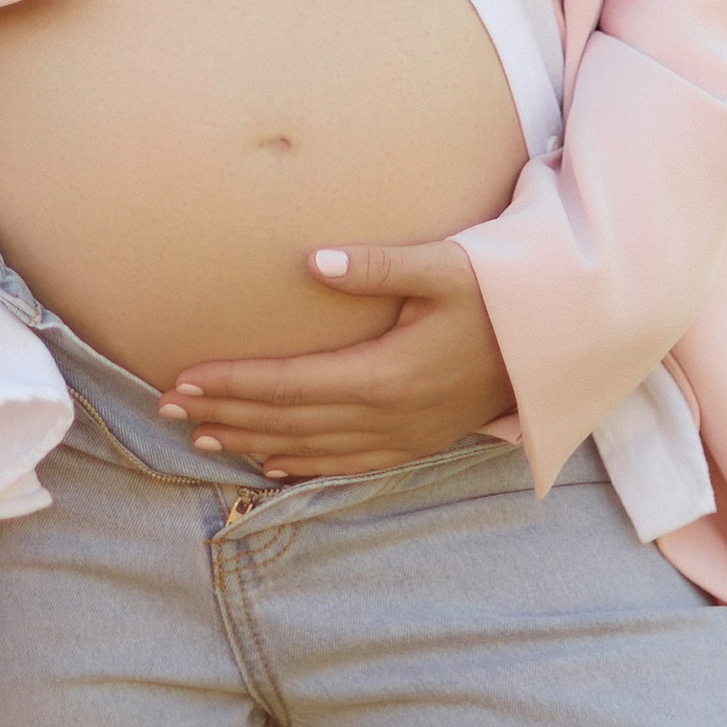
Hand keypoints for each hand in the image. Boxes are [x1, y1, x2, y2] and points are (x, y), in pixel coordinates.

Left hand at [158, 241, 514, 475]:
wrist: (560, 342)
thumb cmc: (501, 293)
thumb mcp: (447, 267)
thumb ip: (380, 265)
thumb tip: (315, 262)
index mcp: (386, 375)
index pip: (290, 385)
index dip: (233, 384)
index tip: (183, 379)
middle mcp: (388, 416)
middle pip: (288, 422)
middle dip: (224, 415)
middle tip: (166, 408)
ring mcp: (404, 437)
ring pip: (310, 448)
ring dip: (251, 442)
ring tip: (200, 437)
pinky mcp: (417, 442)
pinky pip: (346, 464)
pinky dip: (302, 464)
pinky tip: (270, 464)